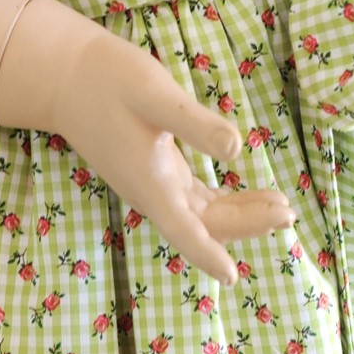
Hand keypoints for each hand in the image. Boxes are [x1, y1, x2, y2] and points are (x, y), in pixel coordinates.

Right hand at [33, 29, 295, 285]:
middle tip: (287, 211)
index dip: (207, 254)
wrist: (65, 75)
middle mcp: (152, 189)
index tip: (232, 278)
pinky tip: (249, 194)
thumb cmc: (107, 80)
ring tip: (280, 205)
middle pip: (205, 223)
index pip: (183, 229)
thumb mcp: (154, 94)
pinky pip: (195, 199)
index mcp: (150, 180)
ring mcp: (153, 182)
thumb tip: (237, 149)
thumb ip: (193, 123)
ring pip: (203, 213)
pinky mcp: (155, 169)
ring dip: (241, 213)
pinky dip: (225, 201)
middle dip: (247, 223)